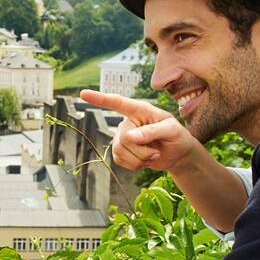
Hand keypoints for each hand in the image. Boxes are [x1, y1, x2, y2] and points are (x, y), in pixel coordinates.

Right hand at [79, 89, 209, 171]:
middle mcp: (128, 122)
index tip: (83, 94)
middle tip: (157, 151)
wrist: (177, 154)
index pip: (118, 103)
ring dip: (140, 159)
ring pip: (120, 151)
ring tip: (153, 154)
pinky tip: (145, 161)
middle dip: (142, 151)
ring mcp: (122, 137)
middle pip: (124, 138)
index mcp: (139, 110)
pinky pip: (119, 161)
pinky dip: (135, 165)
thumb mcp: (171, 130)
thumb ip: (152, 131)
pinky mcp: (121, 151)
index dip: (100, 99)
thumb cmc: (176, 136)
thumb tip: (130, 136)